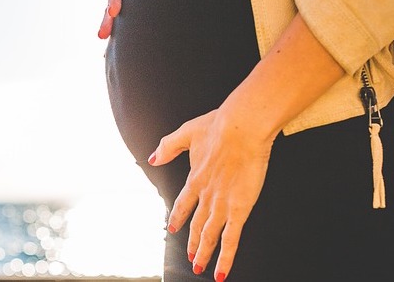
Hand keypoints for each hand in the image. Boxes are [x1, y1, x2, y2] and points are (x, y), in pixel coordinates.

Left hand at [148, 107, 274, 281]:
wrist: (241, 128)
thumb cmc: (219, 125)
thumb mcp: (187, 132)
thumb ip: (168, 146)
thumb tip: (152, 158)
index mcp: (195, 178)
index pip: (183, 204)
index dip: (178, 217)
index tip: (173, 228)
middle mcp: (206, 195)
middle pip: (196, 224)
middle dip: (192, 241)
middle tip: (189, 255)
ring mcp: (222, 205)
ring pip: (210, 236)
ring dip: (204, 253)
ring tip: (200, 266)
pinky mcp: (239, 209)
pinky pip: (231, 239)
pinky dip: (225, 258)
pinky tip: (220, 272)